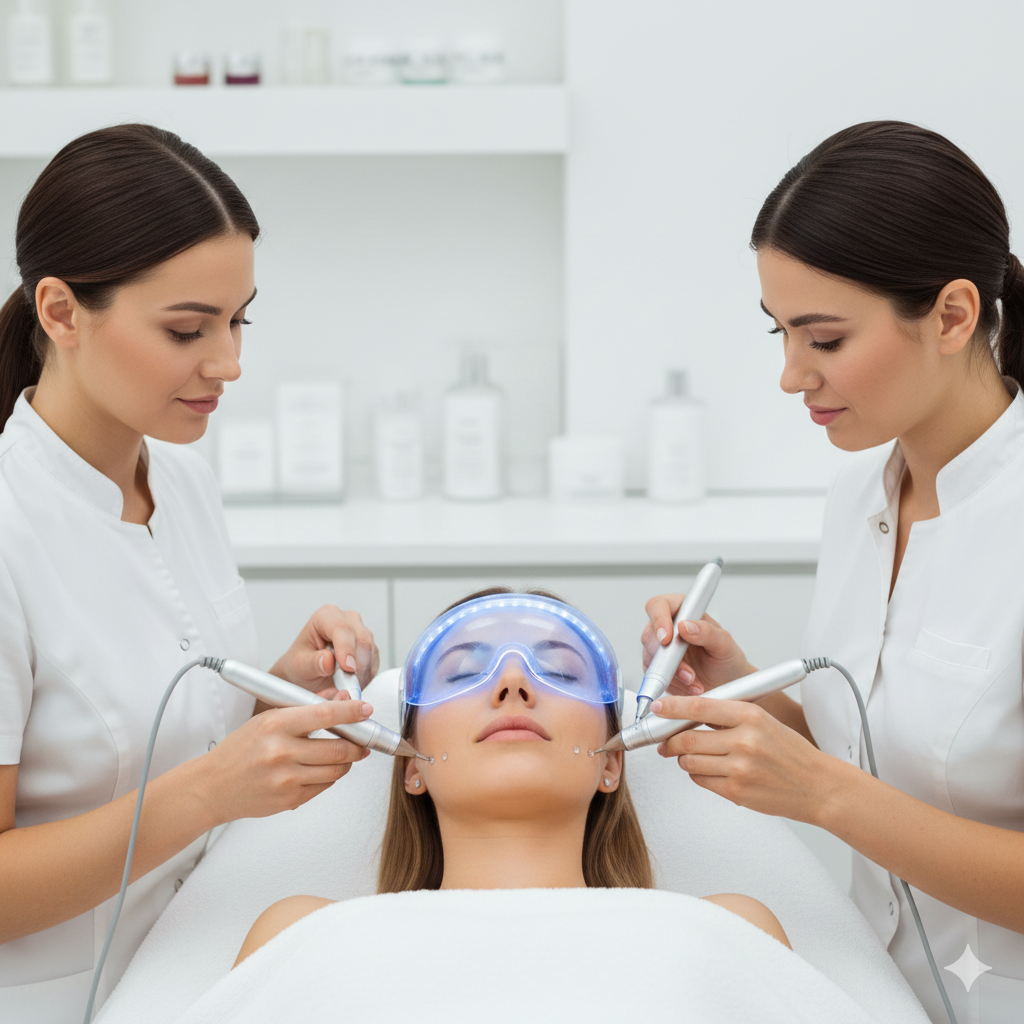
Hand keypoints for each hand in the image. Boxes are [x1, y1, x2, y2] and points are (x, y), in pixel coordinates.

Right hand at [199, 694, 373, 823]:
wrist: (213, 787)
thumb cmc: (240, 750)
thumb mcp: (267, 719)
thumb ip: (304, 708)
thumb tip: (338, 699)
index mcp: (276, 725)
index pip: (324, 714)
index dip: (351, 711)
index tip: (366, 709)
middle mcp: (282, 752)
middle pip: (339, 748)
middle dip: (359, 743)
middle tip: (363, 738)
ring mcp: (286, 779)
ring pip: (337, 770)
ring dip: (348, 761)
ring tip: (346, 753)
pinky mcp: (290, 800)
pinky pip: (325, 786)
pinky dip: (331, 776)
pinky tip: (323, 768)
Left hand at [270, 605, 379, 696]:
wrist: (306, 674)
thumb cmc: (300, 665)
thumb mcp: (299, 666)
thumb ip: (312, 663)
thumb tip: (328, 660)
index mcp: (326, 616)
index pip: (342, 628)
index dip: (346, 649)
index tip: (348, 669)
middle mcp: (346, 620)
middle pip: (362, 638)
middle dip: (357, 664)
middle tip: (348, 685)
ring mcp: (360, 632)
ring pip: (371, 650)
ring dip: (362, 672)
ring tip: (345, 686)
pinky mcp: (369, 648)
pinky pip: (374, 662)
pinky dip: (366, 676)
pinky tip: (352, 683)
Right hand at [641, 594, 754, 696]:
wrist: (727, 683)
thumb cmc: (727, 659)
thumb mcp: (724, 644)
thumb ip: (706, 632)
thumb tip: (684, 626)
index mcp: (682, 611)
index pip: (658, 605)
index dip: (658, 620)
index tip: (666, 639)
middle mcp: (667, 627)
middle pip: (649, 635)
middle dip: (667, 658)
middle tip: (688, 673)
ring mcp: (660, 649)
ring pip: (651, 659)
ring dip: (672, 675)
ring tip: (694, 683)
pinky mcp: (657, 668)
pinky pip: (655, 677)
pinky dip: (672, 685)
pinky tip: (689, 688)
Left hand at [651, 693, 838, 823]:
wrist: (818, 786)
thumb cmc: (789, 752)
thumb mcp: (762, 721)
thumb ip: (727, 716)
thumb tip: (687, 713)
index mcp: (750, 716)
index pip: (699, 707)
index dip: (672, 707)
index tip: (657, 708)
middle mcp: (743, 740)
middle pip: (686, 738)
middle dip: (669, 741)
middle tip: (665, 741)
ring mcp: (739, 768)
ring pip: (689, 761)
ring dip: (684, 759)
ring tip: (696, 756)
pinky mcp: (736, 791)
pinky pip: (701, 781)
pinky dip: (698, 775)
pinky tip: (713, 771)